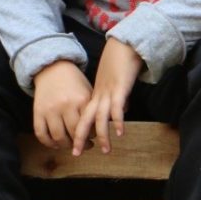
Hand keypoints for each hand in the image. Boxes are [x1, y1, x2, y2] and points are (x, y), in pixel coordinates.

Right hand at [32, 60, 92, 150]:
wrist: (53, 69)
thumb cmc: (75, 83)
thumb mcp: (88, 92)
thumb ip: (93, 109)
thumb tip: (103, 129)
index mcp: (82, 100)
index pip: (89, 126)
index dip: (92, 136)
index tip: (96, 139)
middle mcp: (65, 106)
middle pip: (74, 134)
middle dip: (81, 144)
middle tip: (86, 146)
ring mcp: (50, 110)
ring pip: (58, 137)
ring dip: (65, 146)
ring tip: (72, 146)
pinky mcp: (37, 112)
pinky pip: (41, 134)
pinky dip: (48, 143)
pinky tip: (55, 144)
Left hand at [73, 38, 142, 154]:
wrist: (124, 45)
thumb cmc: (121, 63)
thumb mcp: (115, 83)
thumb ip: (117, 97)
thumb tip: (122, 108)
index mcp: (95, 94)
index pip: (83, 117)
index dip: (79, 132)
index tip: (76, 145)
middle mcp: (98, 95)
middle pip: (84, 120)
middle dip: (80, 138)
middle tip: (76, 153)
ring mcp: (107, 92)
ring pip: (99, 118)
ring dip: (101, 135)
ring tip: (104, 150)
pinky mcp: (119, 88)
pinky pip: (116, 108)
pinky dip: (117, 121)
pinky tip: (119, 133)